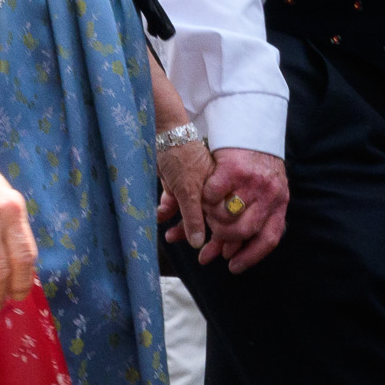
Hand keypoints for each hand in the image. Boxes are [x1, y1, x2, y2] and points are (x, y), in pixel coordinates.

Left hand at [152, 131, 214, 247]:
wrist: (161, 133)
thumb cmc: (180, 157)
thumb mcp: (188, 191)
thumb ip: (194, 217)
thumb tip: (199, 242)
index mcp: (221, 190)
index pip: (225, 220)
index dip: (220, 237)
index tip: (210, 252)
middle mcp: (209, 191)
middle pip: (208, 220)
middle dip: (196, 233)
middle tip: (190, 248)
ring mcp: (192, 188)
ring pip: (189, 215)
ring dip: (179, 226)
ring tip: (169, 236)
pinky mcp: (175, 186)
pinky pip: (173, 205)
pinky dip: (166, 211)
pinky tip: (158, 214)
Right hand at [194, 148, 291, 270]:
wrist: (255, 129)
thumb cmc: (256, 167)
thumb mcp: (264, 194)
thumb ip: (250, 221)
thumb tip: (229, 254)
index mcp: (280, 203)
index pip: (269, 239)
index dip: (250, 257)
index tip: (232, 267)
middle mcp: (270, 194)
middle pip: (244, 230)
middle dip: (225, 238)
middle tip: (213, 238)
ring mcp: (252, 181)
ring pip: (226, 215)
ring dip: (212, 219)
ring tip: (207, 215)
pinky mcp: (233, 168)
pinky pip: (213, 194)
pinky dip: (205, 198)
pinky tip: (203, 197)